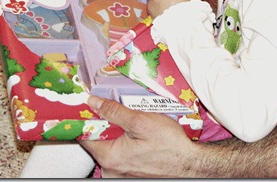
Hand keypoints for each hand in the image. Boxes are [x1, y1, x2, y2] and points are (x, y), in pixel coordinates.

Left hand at [80, 96, 196, 177]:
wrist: (190, 163)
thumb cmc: (171, 146)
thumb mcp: (141, 120)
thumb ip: (114, 111)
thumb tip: (93, 103)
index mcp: (110, 157)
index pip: (85, 135)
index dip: (88, 118)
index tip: (91, 106)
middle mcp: (111, 169)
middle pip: (98, 140)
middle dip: (108, 124)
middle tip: (122, 112)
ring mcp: (120, 173)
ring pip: (110, 146)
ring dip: (118, 133)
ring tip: (135, 124)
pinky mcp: (129, 173)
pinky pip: (120, 154)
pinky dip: (126, 142)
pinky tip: (139, 137)